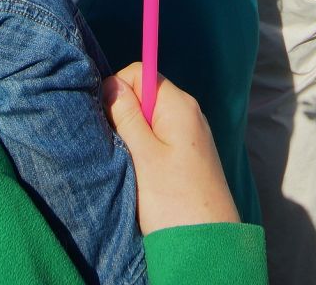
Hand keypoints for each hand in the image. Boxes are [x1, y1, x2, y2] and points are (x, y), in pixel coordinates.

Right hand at [104, 65, 238, 232]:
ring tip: (129, 163)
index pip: (140, 73)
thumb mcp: (143, 154)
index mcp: (179, 105)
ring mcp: (190, 135)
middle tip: (118, 145)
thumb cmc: (174, 200)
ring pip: (149, 119)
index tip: (108, 119)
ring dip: (133, 136)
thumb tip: (111, 83)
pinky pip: (159, 138)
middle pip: (144, 95)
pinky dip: (144, 149)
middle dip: (124, 114)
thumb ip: (127, 116)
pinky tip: (140, 172)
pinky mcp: (189, 156)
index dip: (118, 89)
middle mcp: (188, 113)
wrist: (207, 242)